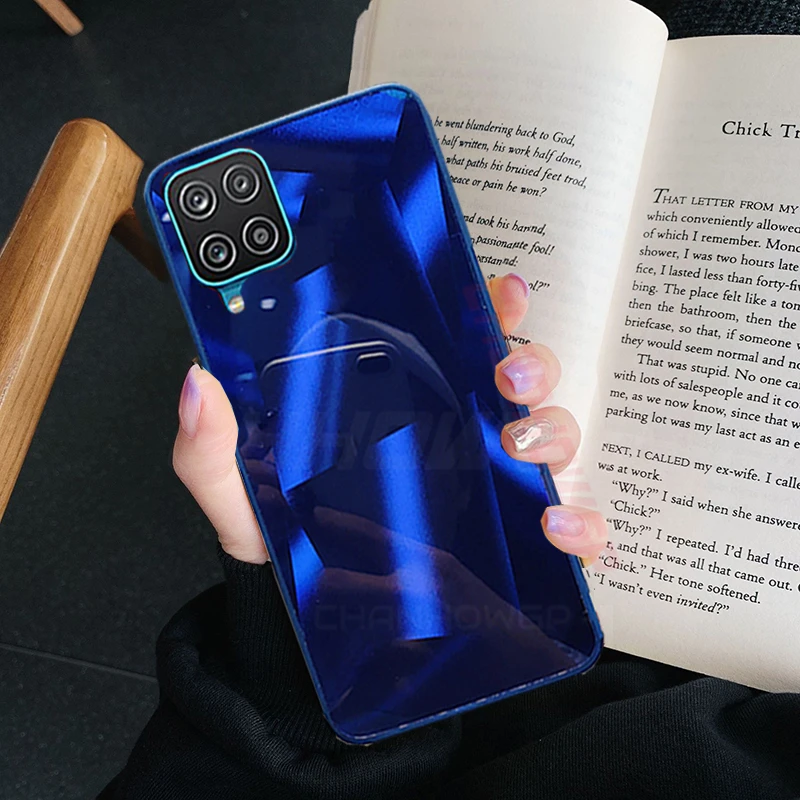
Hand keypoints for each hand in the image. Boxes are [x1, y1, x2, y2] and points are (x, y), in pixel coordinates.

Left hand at [172, 273, 606, 564]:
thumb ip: (211, 446)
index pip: (461, 339)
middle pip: (523, 380)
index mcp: (406, 403)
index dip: (489, 308)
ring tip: (518, 446)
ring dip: (554, 431)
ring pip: (554, 439)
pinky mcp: (511, 544)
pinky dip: (580, 523)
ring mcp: (491, 487)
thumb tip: (200, 382)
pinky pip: (568, 524)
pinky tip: (557, 529)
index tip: (498, 291)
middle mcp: (458, 434)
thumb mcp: (239, 491)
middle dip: (531, 365)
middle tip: (504, 378)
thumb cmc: (281, 541)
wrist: (302, 621)